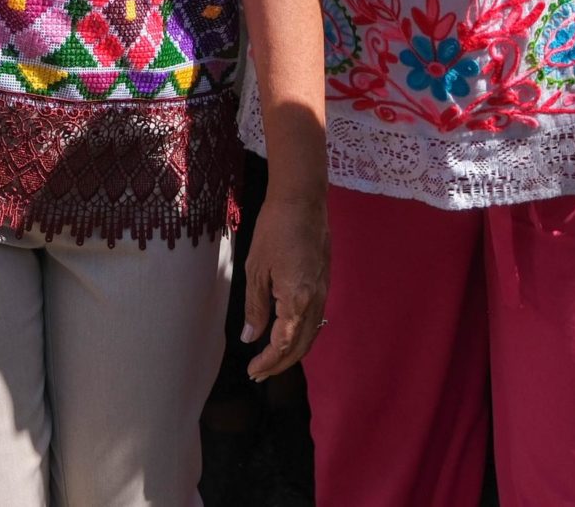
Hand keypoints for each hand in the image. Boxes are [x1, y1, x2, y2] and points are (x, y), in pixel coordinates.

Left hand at [241, 190, 329, 378]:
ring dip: (292, 352)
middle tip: (259, 374)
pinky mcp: (324, 284)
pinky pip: (314, 320)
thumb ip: (255, 308)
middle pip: (301, 346)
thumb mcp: (256, 270)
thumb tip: (250, 338)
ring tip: (270, 361)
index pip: (283, 344)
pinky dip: (301, 335)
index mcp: (297, 301)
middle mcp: (316, 302)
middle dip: (280, 364)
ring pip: (311, 335)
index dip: (267, 362)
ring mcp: (323, 293)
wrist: (302, 201)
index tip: (252, 371)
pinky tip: (287, 335)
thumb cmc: (274, 230)